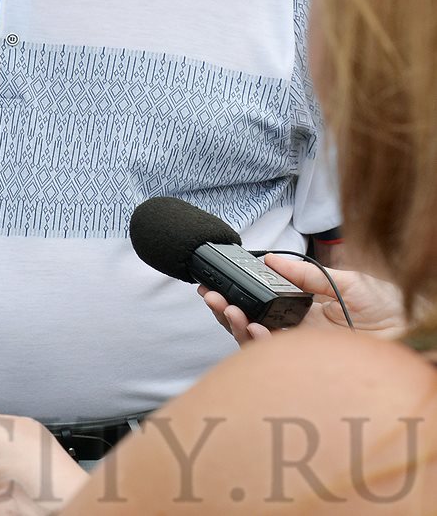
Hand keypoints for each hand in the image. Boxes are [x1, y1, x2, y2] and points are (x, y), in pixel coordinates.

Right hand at [198, 254, 404, 345]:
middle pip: (250, 324)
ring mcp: (303, 350)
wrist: (417, 329)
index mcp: (304, 310)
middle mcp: (299, 331)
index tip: (215, 284)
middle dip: (223, 310)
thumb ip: (304, 274)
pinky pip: (277, 359)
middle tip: (208, 295)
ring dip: (236, 326)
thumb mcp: (344, 281)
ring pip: (256, 343)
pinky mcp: (311, 365)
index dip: (234, 295)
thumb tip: (269, 260)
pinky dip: (261, 345)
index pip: (259, 304)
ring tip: (227, 309)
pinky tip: (256, 329)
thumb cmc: (391, 306)